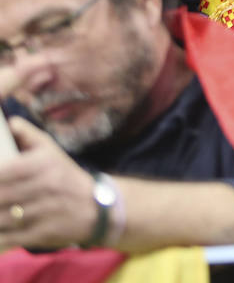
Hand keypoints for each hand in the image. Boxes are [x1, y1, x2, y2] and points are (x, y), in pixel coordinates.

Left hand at [0, 117, 95, 249]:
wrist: (97, 208)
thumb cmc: (67, 177)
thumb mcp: (53, 152)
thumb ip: (29, 136)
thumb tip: (10, 123)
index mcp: (44, 164)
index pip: (4, 172)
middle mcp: (46, 186)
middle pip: (1, 196)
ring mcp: (44, 211)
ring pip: (2, 218)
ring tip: (0, 209)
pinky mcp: (43, 233)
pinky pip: (10, 237)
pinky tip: (1, 228)